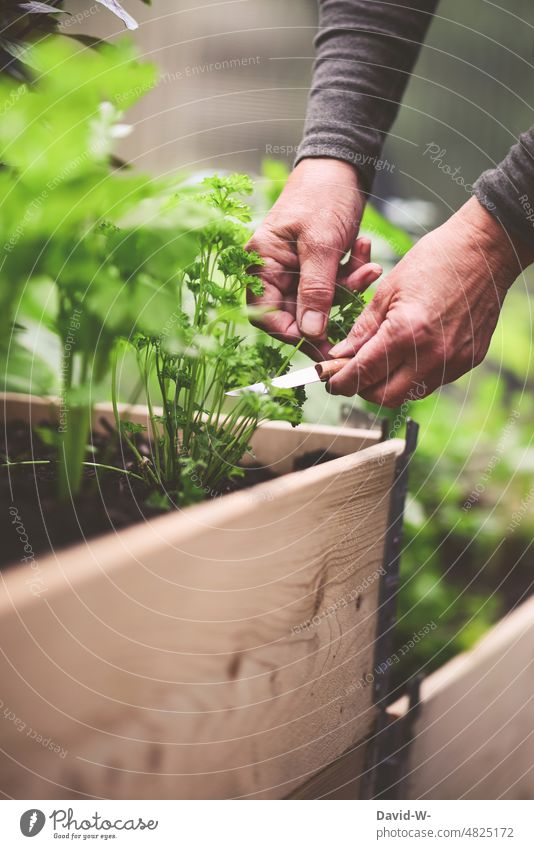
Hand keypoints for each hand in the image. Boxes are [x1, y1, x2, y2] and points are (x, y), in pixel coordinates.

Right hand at [247, 158, 381, 359]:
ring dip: (348, 288)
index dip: (292, 334)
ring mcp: (296, 270)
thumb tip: (311, 333)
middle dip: (330, 308)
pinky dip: (353, 276)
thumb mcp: (321, 245)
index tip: (322, 343)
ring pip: (321, 302)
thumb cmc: (323, 195)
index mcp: (262, 263)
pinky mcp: (318, 267)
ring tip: (369, 267)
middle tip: (358, 311)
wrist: (343, 165)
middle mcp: (274, 270)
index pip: (266, 315)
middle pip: (296, 314)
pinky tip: (364, 251)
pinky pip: (334, 287)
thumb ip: (316, 291)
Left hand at [327, 198, 533, 405]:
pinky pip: (433, 382)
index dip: (340, 382)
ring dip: (389, 386)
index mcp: (405, 333)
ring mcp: (453, 362)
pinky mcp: (468, 361)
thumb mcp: (388, 290)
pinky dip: (414, 376)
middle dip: (362, 390)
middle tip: (352, 375)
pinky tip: (409, 355)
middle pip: (384, 397)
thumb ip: (363, 328)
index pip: (363, 374)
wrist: (485, 251)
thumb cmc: (434, 261)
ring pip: (410, 394)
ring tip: (379, 365)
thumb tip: (341, 354)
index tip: (330, 381)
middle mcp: (431, 355)